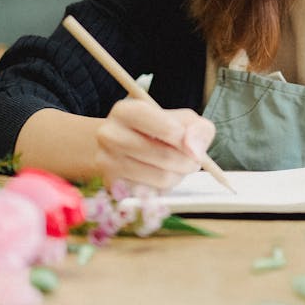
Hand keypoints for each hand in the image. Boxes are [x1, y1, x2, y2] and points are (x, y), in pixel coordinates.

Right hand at [94, 98, 215, 190]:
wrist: (117, 146)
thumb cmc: (155, 130)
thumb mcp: (180, 119)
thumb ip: (197, 128)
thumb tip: (195, 151)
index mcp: (126, 111)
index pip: (167, 128)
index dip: (188, 140)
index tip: (195, 146)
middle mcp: (110, 134)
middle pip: (165, 156)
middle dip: (188, 162)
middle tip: (193, 161)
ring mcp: (107, 162)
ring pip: (161, 178)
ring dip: (179, 176)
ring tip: (177, 167)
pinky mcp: (112, 186)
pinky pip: (152, 194)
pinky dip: (164, 188)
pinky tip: (159, 175)